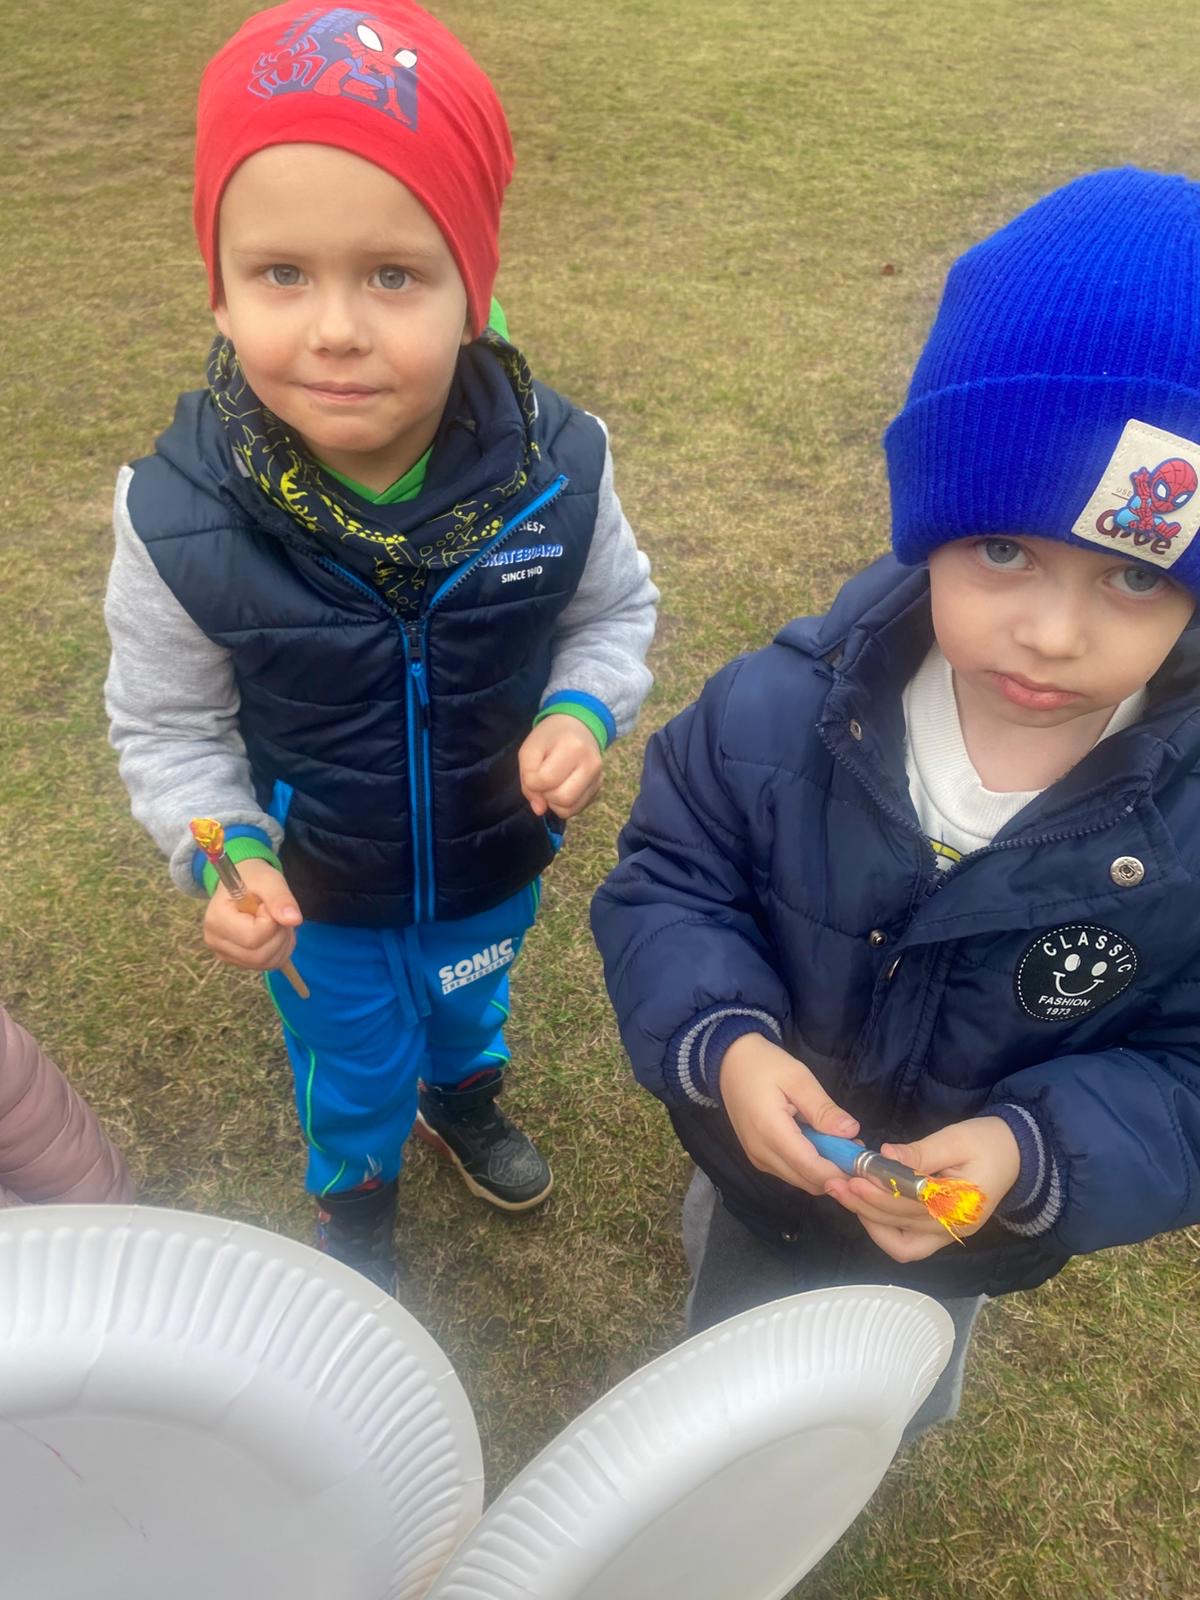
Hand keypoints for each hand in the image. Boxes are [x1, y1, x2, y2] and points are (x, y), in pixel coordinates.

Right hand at [202, 857, 302, 972]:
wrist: (243, 883)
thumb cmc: (253, 879)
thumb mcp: (269, 880)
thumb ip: (280, 898)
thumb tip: (294, 920)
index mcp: (216, 919)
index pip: (252, 937)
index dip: (271, 923)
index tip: (267, 905)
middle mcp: (215, 942)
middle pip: (259, 955)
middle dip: (279, 935)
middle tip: (277, 913)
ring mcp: (225, 954)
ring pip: (265, 963)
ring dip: (282, 943)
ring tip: (276, 921)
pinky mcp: (238, 961)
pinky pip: (267, 965)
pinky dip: (280, 950)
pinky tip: (275, 933)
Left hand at [519, 714, 603, 819]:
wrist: (579, 727)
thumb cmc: (550, 737)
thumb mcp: (530, 749)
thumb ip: (528, 779)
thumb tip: (540, 809)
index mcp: (573, 747)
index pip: (545, 780)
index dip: (532, 781)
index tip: (533, 770)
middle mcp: (591, 764)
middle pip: (562, 798)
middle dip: (545, 795)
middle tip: (543, 780)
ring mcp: (598, 778)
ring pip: (570, 809)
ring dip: (554, 803)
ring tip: (552, 786)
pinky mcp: (599, 788)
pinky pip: (577, 809)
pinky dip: (564, 805)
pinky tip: (562, 788)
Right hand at [719, 1033, 860, 1193]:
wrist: (730, 1063)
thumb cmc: (765, 1065)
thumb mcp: (798, 1078)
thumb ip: (823, 1109)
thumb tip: (851, 1132)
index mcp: (770, 1132)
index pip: (812, 1168)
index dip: (841, 1172)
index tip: (864, 1163)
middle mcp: (761, 1153)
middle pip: (808, 1181)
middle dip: (836, 1172)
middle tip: (855, 1148)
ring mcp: (758, 1159)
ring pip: (800, 1180)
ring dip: (823, 1170)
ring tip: (838, 1143)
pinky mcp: (758, 1158)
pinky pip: (790, 1173)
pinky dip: (809, 1166)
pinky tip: (819, 1144)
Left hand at [824, 1115, 1020, 1261]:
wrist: (1016, 1153)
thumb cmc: (987, 1142)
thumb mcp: (956, 1139)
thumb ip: (920, 1151)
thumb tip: (885, 1154)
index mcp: (961, 1204)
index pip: (911, 1204)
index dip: (878, 1192)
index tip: (852, 1176)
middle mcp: (953, 1228)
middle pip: (900, 1225)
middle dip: (864, 1206)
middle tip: (836, 1183)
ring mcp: (947, 1235)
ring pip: (900, 1244)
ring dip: (869, 1221)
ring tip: (845, 1195)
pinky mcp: (940, 1233)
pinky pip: (907, 1244)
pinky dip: (883, 1231)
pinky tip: (866, 1208)